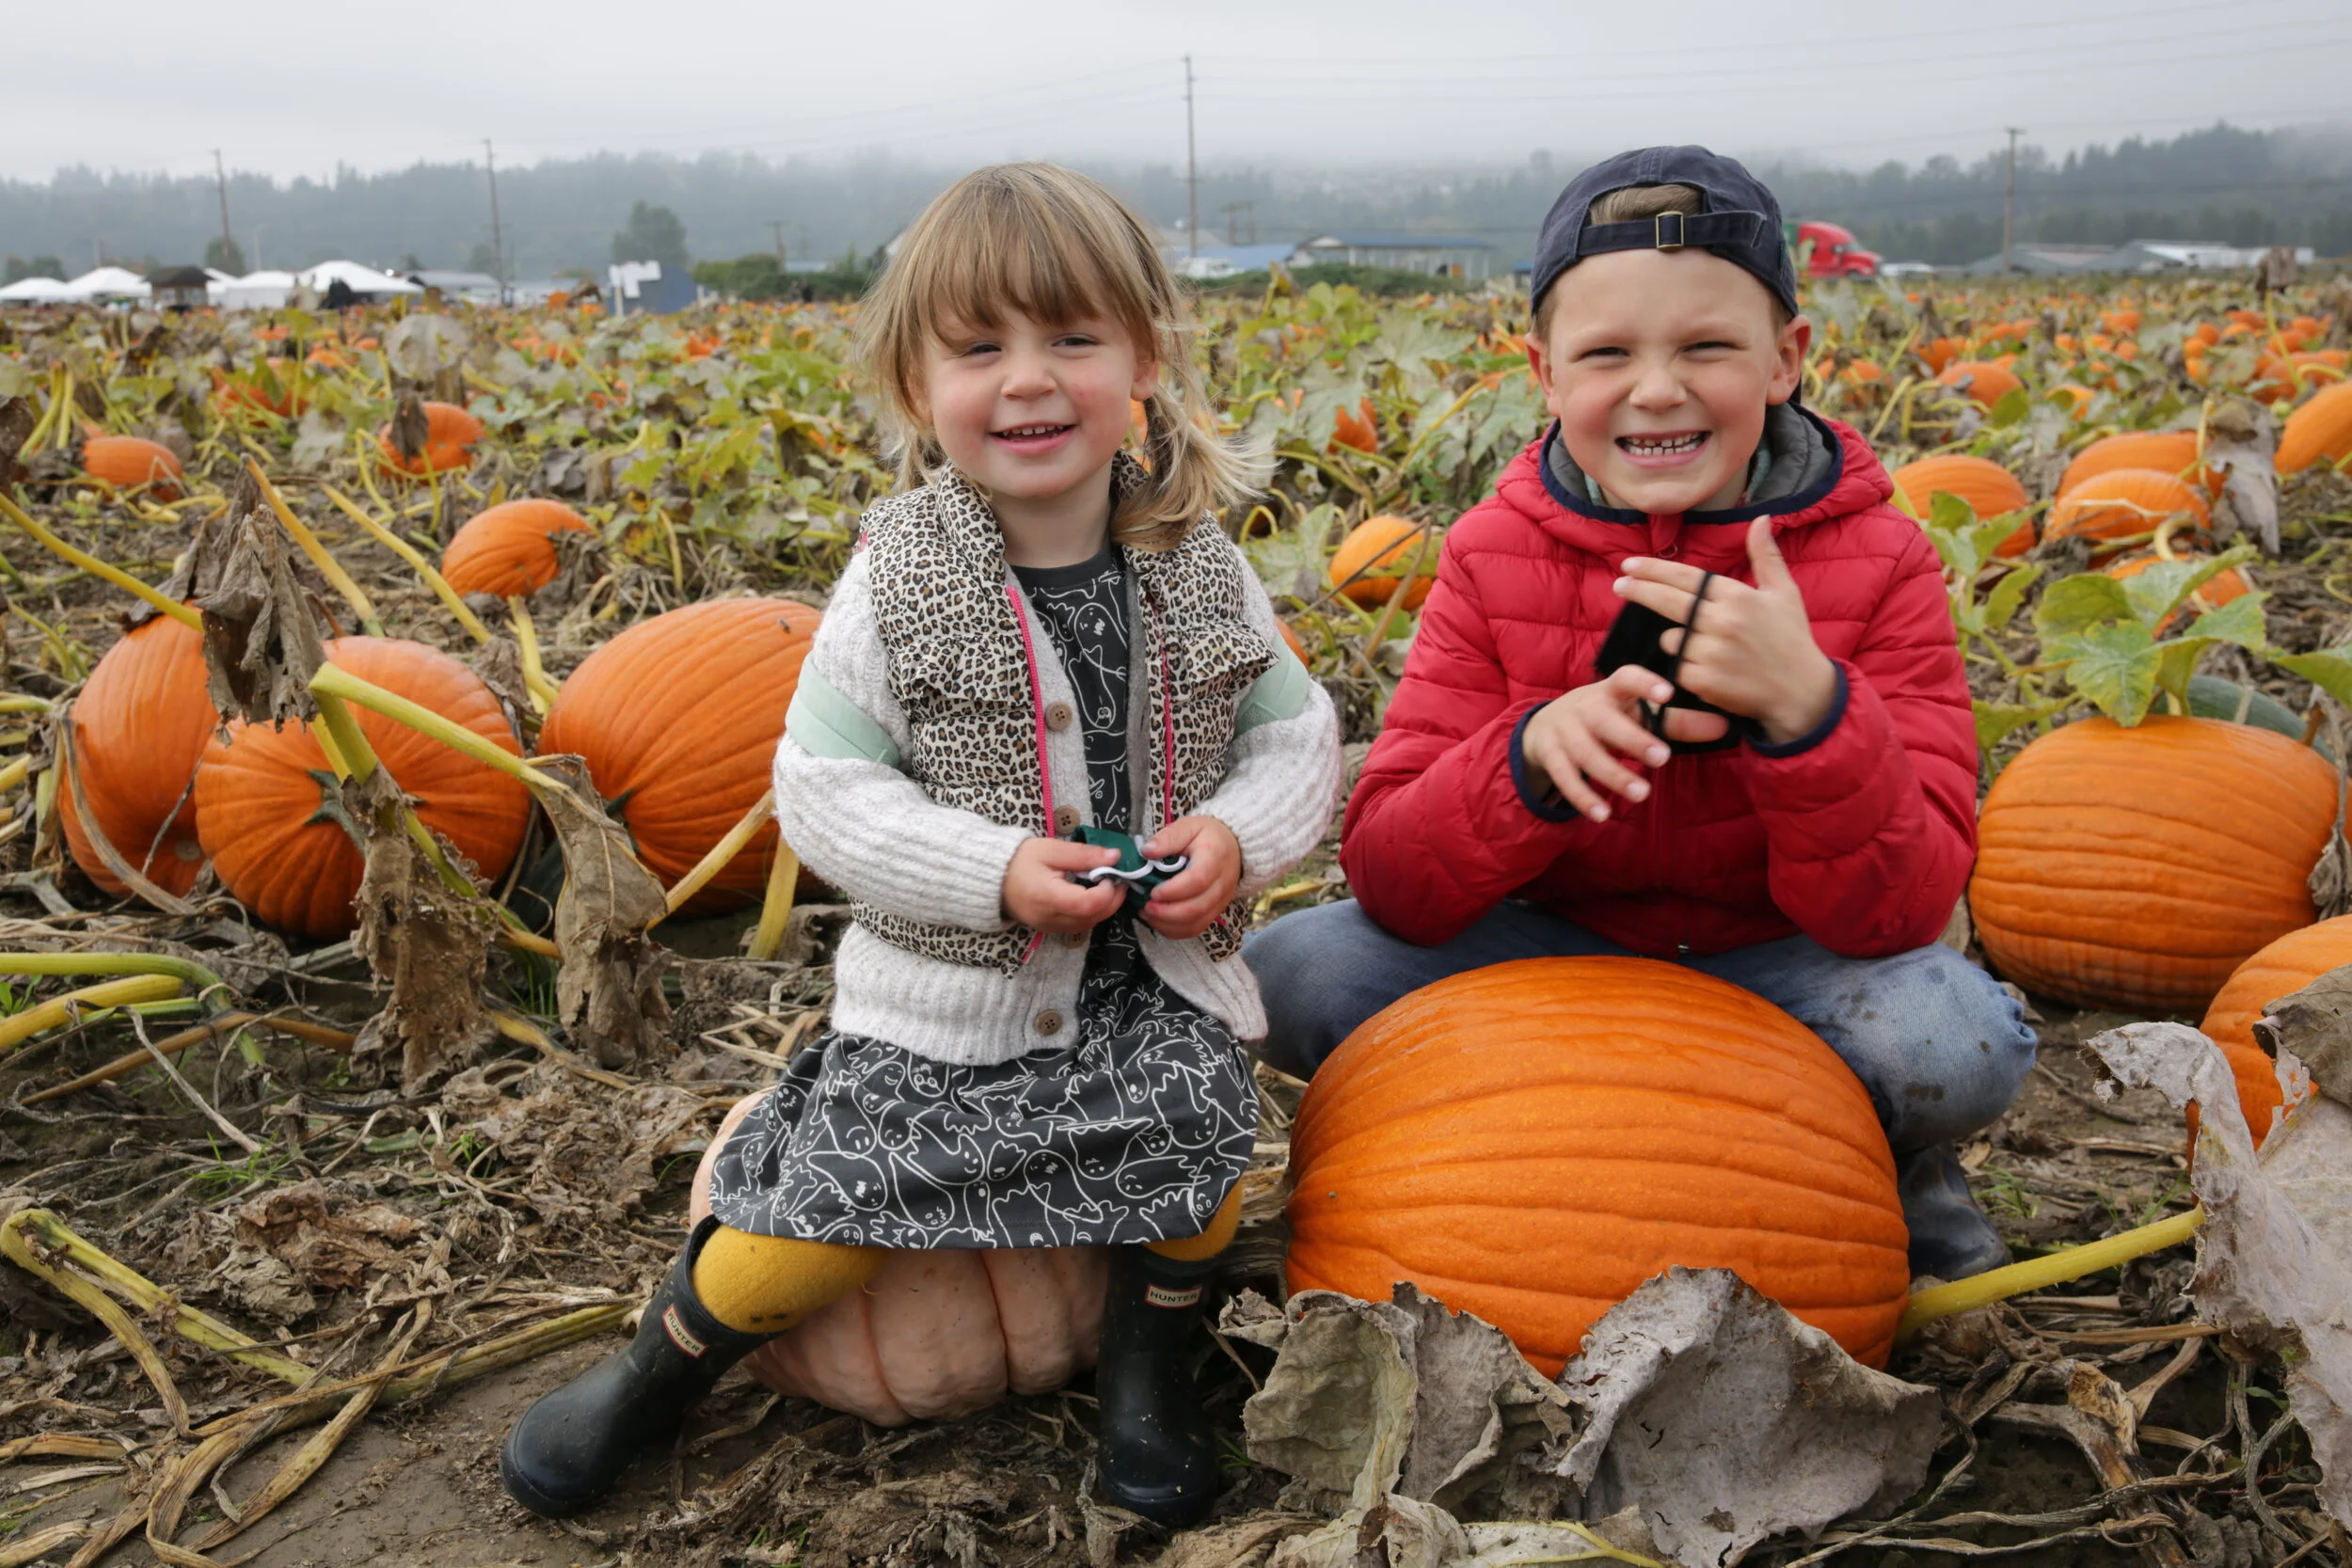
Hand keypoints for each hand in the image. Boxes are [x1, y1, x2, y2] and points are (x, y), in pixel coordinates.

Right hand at [1002, 837, 1124, 932]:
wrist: (992, 878)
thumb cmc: (1020, 859)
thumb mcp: (1051, 849)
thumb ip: (1084, 855)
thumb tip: (1115, 857)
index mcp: (1047, 896)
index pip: (1085, 904)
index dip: (1107, 893)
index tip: (1112, 875)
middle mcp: (1049, 918)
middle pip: (1091, 918)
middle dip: (1112, 900)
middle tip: (1118, 879)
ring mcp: (1049, 927)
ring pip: (1087, 924)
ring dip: (1104, 908)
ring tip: (1108, 886)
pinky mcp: (1049, 929)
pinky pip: (1078, 926)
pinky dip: (1091, 913)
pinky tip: (1093, 896)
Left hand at [1140, 816, 1242, 940]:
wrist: (1233, 846)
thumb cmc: (1208, 835)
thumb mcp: (1188, 826)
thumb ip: (1168, 838)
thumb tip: (1146, 851)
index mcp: (1215, 859)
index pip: (1197, 881)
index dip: (1173, 890)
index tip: (1153, 892)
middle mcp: (1222, 884)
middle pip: (1198, 908)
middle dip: (1168, 912)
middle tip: (1146, 906)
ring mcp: (1221, 901)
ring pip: (1197, 923)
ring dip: (1169, 924)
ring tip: (1148, 914)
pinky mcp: (1216, 911)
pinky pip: (1197, 928)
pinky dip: (1176, 930)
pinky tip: (1158, 921)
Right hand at [1521, 665, 1729, 821]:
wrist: (1543, 727)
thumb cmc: (1603, 717)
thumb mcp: (1634, 713)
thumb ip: (1676, 721)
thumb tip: (1725, 727)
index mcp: (1610, 691)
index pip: (1626, 678)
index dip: (1645, 683)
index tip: (1669, 693)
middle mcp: (1585, 707)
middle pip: (1606, 721)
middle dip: (1633, 739)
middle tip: (1663, 757)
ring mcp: (1564, 731)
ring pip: (1587, 753)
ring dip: (1613, 774)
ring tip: (1641, 793)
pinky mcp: (1550, 755)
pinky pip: (1565, 778)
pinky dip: (1583, 798)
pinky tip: (1603, 815)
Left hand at [1613, 515, 1837, 742]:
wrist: (1801, 692)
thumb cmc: (1791, 638)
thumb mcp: (1784, 593)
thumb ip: (1765, 556)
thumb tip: (1760, 518)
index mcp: (1738, 596)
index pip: (1685, 578)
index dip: (1654, 570)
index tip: (1630, 565)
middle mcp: (1722, 621)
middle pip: (1667, 601)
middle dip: (1639, 590)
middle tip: (1619, 584)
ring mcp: (1711, 652)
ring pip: (1670, 639)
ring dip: (1676, 640)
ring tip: (1703, 648)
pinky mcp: (1703, 681)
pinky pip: (1676, 667)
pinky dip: (1684, 667)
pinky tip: (1705, 669)